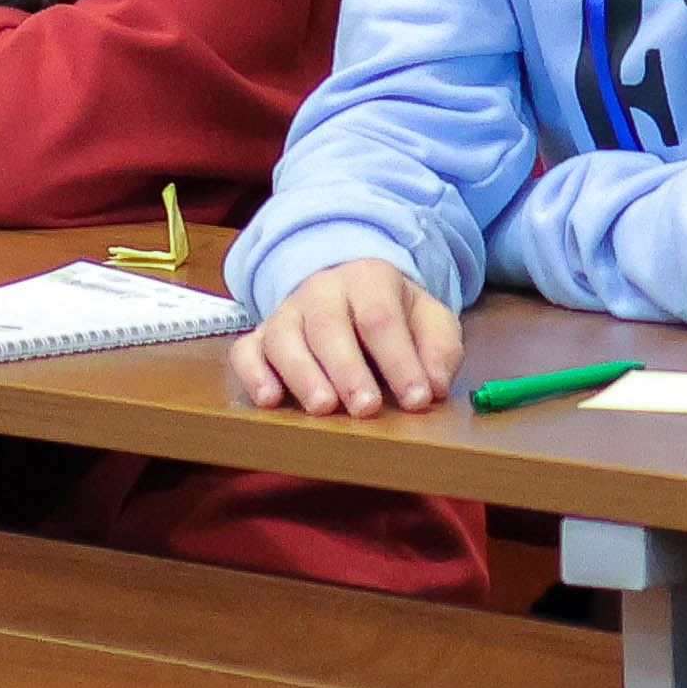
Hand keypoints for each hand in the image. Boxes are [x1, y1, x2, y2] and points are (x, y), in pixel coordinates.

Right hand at [227, 258, 461, 416]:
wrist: (349, 293)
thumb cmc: (393, 316)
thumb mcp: (430, 321)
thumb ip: (440, 349)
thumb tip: (436, 385)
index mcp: (368, 278)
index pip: (381, 318)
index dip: (400, 360)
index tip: (418, 398)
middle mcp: (321, 289)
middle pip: (329, 326)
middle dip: (348, 370)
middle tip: (367, 408)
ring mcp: (286, 312)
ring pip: (285, 338)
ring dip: (303, 375)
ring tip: (323, 408)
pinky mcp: (260, 337)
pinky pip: (246, 352)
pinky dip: (253, 376)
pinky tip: (269, 400)